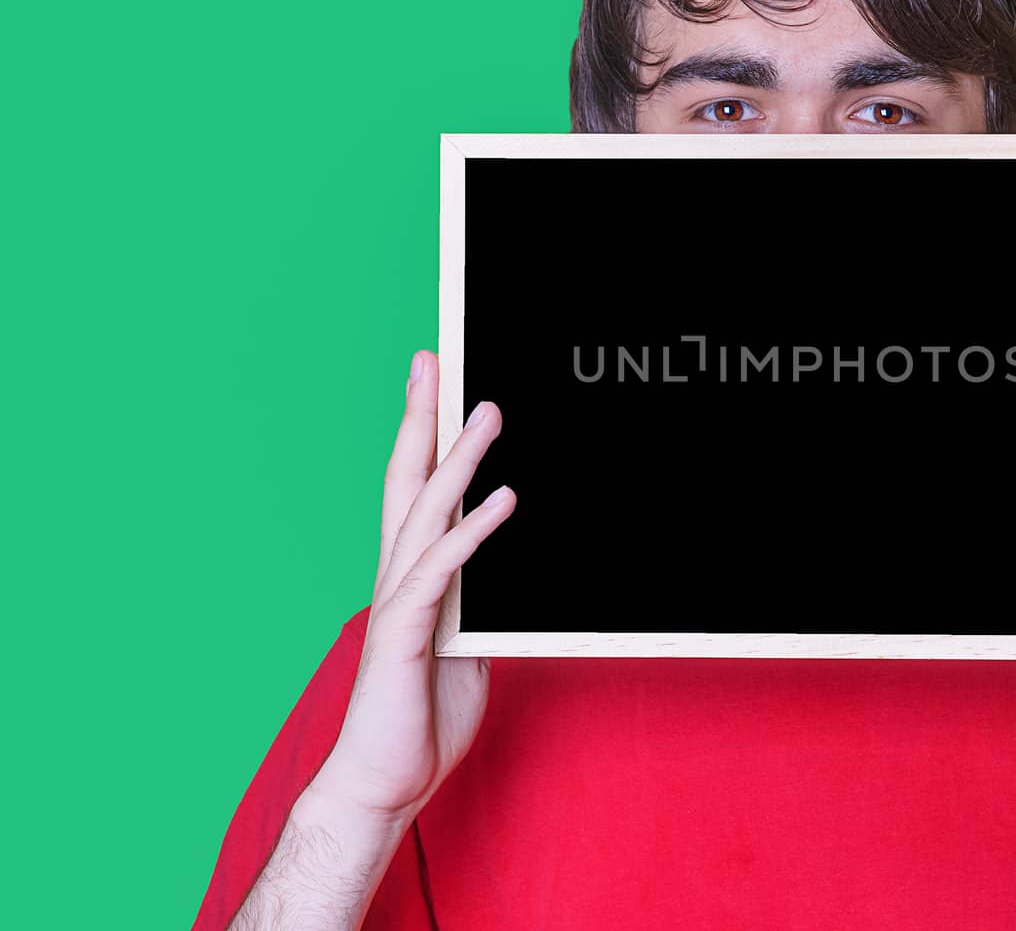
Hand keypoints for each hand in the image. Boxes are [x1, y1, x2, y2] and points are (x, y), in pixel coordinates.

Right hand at [315, 350, 515, 823]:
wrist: (383, 784)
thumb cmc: (421, 719)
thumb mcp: (467, 647)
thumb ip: (476, 605)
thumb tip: (501, 579)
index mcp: (414, 577)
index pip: (417, 491)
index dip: (426, 437)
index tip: (436, 384)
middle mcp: (399, 577)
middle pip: (406, 480)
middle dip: (421, 417)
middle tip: (432, 358)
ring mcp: (398, 603)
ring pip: (426, 512)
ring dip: (459, 458)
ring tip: (488, 411)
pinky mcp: (406, 634)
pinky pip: (444, 572)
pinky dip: (475, 530)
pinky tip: (505, 498)